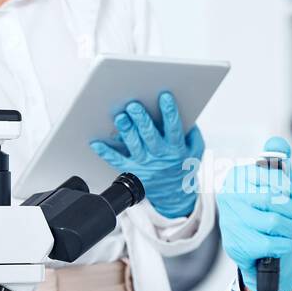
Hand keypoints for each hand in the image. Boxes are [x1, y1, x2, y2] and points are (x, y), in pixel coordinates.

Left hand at [90, 91, 204, 218]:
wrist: (173, 195)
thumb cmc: (183, 167)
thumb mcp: (195, 151)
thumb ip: (192, 133)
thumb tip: (186, 115)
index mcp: (176, 149)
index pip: (174, 128)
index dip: (170, 112)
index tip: (164, 96)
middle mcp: (160, 156)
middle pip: (150, 136)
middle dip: (142, 119)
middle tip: (134, 105)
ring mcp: (145, 164)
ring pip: (134, 146)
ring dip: (126, 131)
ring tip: (120, 117)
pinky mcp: (132, 170)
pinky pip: (117, 161)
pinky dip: (106, 152)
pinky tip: (96, 143)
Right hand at [216, 136, 291, 290]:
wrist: (267, 253)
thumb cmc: (275, 214)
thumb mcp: (281, 187)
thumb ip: (280, 164)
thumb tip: (277, 143)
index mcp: (238, 176)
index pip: (271, 175)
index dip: (288, 188)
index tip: (290, 195)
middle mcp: (228, 196)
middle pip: (272, 199)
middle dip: (291, 210)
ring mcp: (229, 221)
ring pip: (273, 221)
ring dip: (289, 229)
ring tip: (288, 229)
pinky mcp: (234, 245)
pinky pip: (269, 243)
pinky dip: (283, 245)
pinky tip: (281, 243)